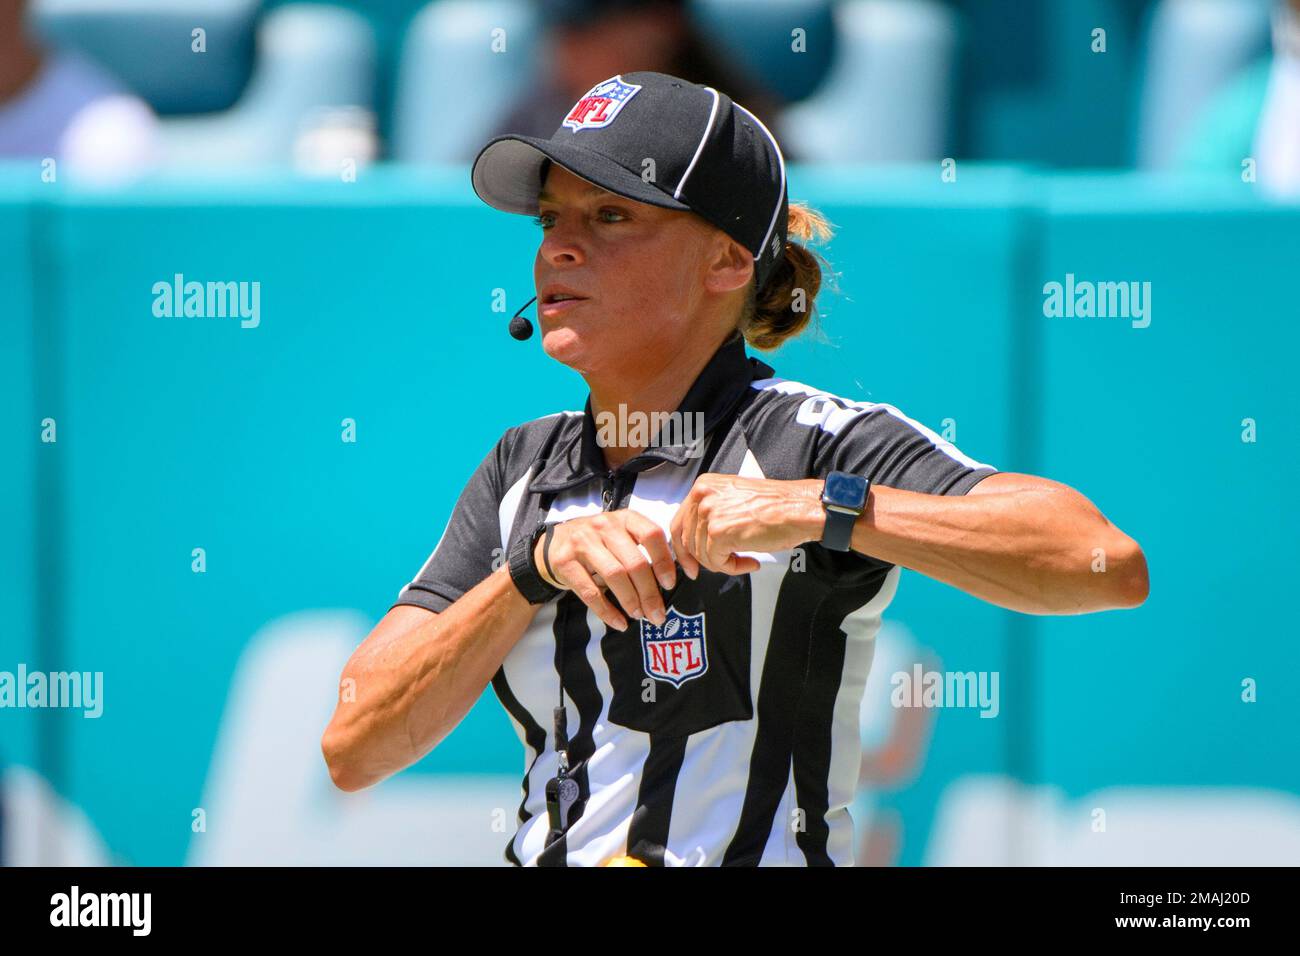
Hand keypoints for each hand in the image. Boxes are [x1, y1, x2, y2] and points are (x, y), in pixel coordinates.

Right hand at [533, 510, 676, 630]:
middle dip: (649, 593)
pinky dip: (607, 611)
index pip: (652, 534)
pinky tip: (619, 622)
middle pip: (635, 562)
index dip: (664, 561)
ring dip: (630, 600)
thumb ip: (643, 550)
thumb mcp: (621, 536)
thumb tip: (668, 583)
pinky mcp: (565, 562)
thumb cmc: (599, 543)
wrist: (553, 544)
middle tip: (657, 614)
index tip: (670, 585)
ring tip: (639, 616)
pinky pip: (590, 592)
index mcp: (624, 518)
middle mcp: (604, 526)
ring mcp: (582, 542)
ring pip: (615, 575)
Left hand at [670, 475, 825, 578]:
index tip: (689, 563)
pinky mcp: (719, 533)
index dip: (683, 548)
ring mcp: (709, 514)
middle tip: (722, 565)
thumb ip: (712, 512)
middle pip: (687, 541)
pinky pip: (717, 562)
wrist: (799, 509)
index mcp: (704, 486)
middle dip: (704, 559)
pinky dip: (733, 568)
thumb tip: (699, 537)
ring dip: (723, 563)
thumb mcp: (733, 498)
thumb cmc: (776, 505)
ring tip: (744, 558)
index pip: (680, 522)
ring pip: (702, 554)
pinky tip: (750, 561)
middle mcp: (703, 496)